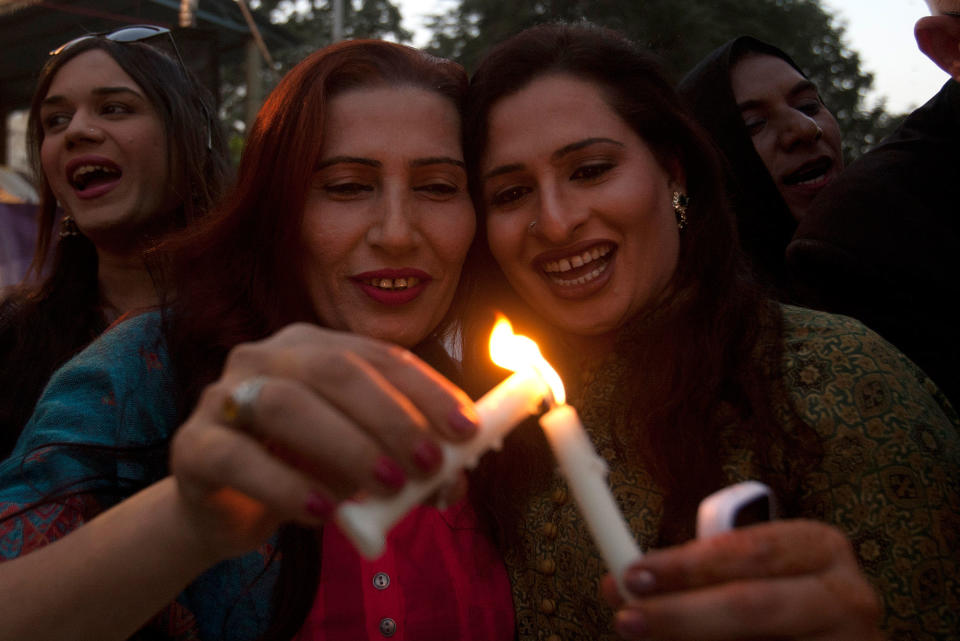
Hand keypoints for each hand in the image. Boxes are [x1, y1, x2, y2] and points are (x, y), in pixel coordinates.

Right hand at [169, 323, 477, 560]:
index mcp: (313, 347)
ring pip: (286, 405)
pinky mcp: (192, 445)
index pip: (378, 356)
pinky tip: (325, 513)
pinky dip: (288, 485)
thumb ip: (404, 461)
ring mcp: (222, 396)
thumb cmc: (303, 472)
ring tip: (389, 486)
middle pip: (334, 371)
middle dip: (390, 416)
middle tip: (428, 463)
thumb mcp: (360, 462)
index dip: (426, 391)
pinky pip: (239, 458)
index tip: (464, 430)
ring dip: (347, 446)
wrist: (225, 510)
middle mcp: (266, 357)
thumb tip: (456, 477)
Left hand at [601, 520, 882, 639]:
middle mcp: (846, 597)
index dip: (687, 565)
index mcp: (820, 547)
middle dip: (681, 615)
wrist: (834, 636)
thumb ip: (697, 572)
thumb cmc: (782, 597)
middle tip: (629, 620)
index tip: (633, 574)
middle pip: (752, 605)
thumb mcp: (752, 570)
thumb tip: (619, 584)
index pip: (747, 551)